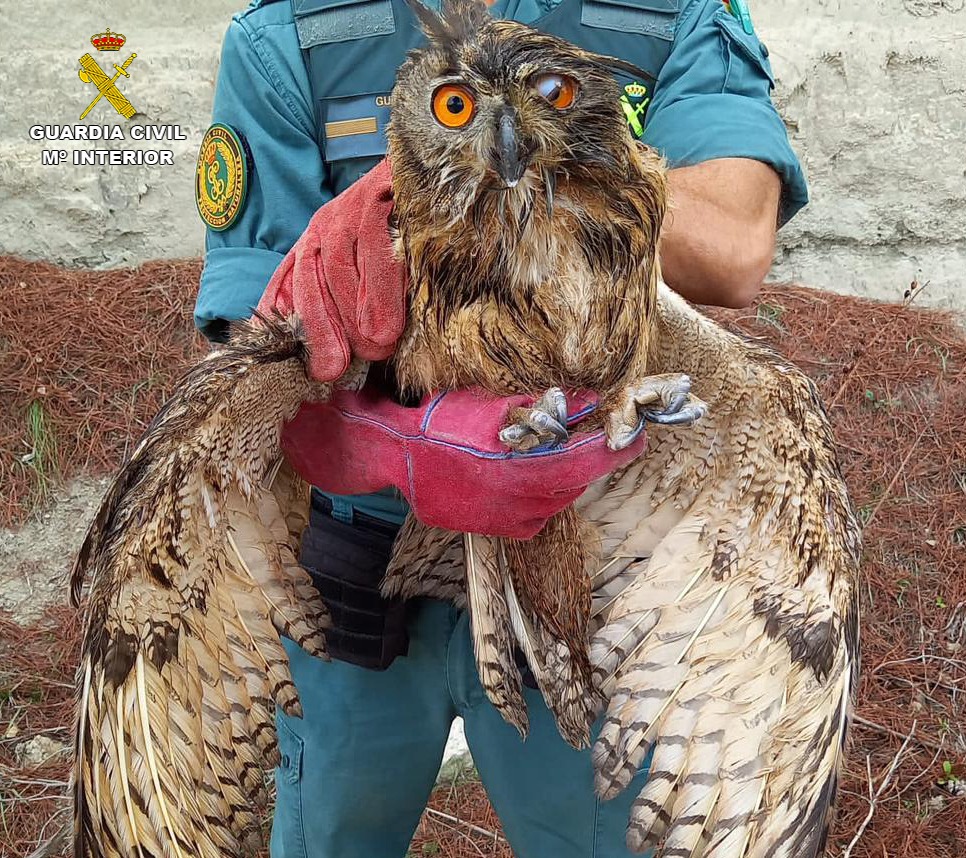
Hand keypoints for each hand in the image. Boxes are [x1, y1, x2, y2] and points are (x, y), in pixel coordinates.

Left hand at [256, 159, 405, 380]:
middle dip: (320, 330)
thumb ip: (365, 295)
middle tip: (335, 367)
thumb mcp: (378, 261)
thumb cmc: (407, 223)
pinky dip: (377, 293)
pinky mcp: (373, 199)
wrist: (431, 162)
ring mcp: (346, 210)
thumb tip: (365, 341)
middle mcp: (324, 225)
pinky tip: (386, 324)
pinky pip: (369, 252)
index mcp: (317, 240)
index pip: (291, 284)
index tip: (306, 364)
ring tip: (374, 348)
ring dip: (352, 317)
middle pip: (310, 283)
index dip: (295, 324)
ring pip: (337, 271)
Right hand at [281, 387, 646, 538]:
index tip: (639, 432)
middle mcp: (524, 501)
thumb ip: (545, 408)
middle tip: (583, 431)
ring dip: (560, 472)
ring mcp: (512, 520)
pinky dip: (538, 491)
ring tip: (536, 449)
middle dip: (585, 455)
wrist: (396, 456)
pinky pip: (538, 510)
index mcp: (525, 466)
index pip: (592, 459)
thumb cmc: (443, 420)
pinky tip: (514, 473)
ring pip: (560, 495)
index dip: (621, 446)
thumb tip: (592, 402)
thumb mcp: (494, 405)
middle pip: (579, 479)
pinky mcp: (501, 531)